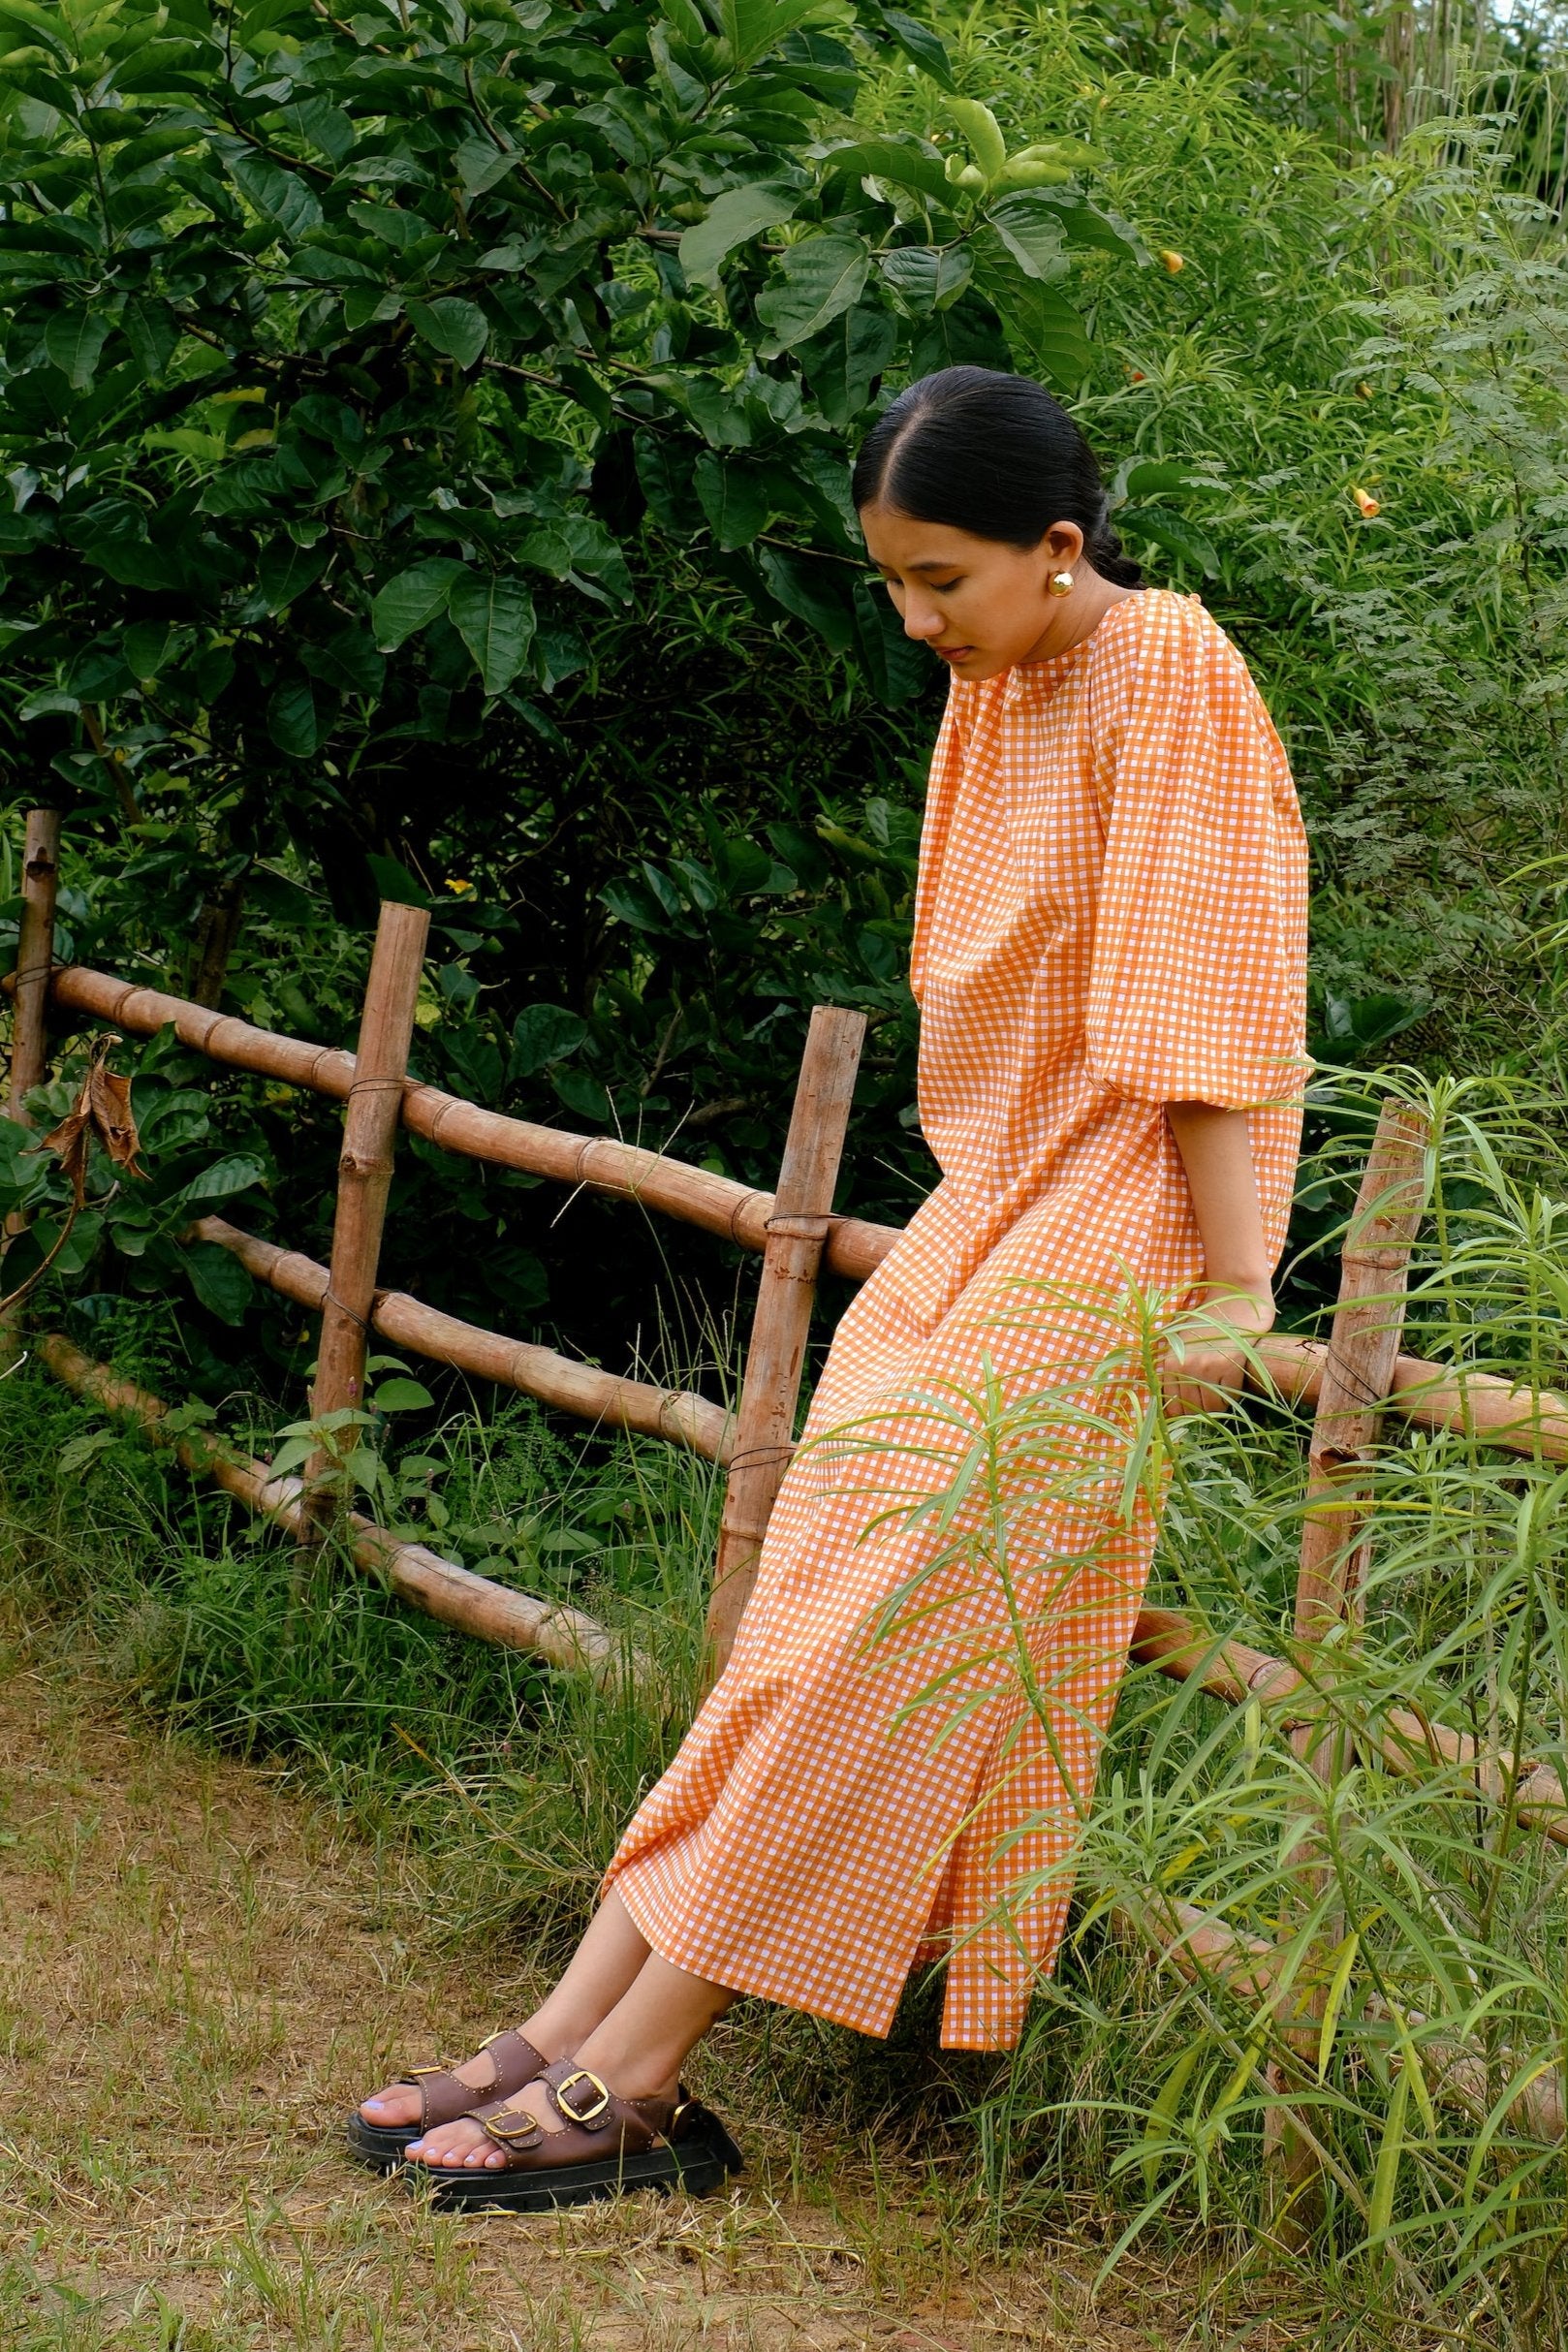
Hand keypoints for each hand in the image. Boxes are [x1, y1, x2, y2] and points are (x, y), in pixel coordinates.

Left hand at [1161, 1282, 1274, 1416]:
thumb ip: (1177, 1367)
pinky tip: (1235, 1382)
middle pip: (1193, 1409)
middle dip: (1204, 1410)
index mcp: (1171, 1362)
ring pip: (1213, 1406)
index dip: (1186, 1412)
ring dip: (1220, 1405)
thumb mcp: (1182, 1340)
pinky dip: (1235, 1395)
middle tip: (1214, 1400)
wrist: (1235, 1294)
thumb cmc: (1209, 1318)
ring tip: (1224, 1391)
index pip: (1173, 1405)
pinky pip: (1232, 1395)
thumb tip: (1176, 1404)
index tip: (1196, 1410)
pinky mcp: (1230, 1363)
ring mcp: (1208, 1366)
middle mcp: (1186, 1366)